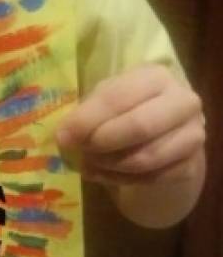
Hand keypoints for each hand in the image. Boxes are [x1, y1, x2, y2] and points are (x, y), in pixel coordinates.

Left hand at [55, 65, 204, 186]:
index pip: (119, 97)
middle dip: (102, 142)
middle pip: (139, 127)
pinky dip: (121, 180)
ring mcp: (193, 135)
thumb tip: (65, 137)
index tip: (63, 136)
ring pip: (146, 158)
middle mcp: (183, 102)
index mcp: (157, 77)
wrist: (167, 131)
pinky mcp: (191, 164)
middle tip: (80, 150)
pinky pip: (152, 178)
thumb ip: (89, 112)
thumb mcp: (110, 97)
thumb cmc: (130, 107)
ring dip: (109, 165)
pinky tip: (104, 174)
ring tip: (89, 163)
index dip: (88, 119)